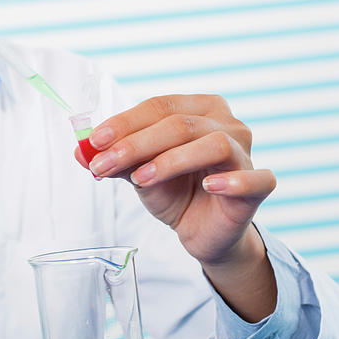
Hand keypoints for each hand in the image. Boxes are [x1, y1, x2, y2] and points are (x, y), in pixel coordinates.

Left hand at [75, 95, 278, 319]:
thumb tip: (80, 149)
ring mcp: (246, 153)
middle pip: (180, 124)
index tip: (93, 142)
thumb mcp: (137, 173)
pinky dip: (234, 181)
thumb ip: (114, 158)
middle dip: (135, 144)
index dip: (124, 123)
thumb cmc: (174, 191)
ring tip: (141, 179)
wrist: (200, 231)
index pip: (159, 107)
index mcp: (198, 109)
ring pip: (213, 144)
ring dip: (171, 160)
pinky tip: (208, 187)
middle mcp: (227, 124)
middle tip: (103, 165)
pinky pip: (257, 178)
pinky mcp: (259, 186)